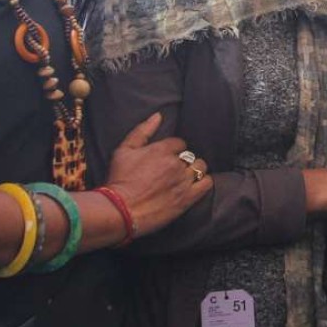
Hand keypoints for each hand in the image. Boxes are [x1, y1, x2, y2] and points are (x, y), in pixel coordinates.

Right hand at [103, 113, 211, 236]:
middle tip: (172, 171)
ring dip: (194, 171)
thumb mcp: (124, 150)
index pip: (179, 143)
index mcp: (162, 149)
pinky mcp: (187, 198)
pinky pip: (207, 184)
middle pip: (190, 156)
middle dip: (183, 161)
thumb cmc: (119, 180)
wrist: (120, 210)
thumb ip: (142, 131)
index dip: (174, 150)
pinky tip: (196, 185)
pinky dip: (204, 182)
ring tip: (185, 178)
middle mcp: (175, 163)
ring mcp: (183, 180)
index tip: (166, 159)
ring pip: (200, 168)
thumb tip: (158, 116)